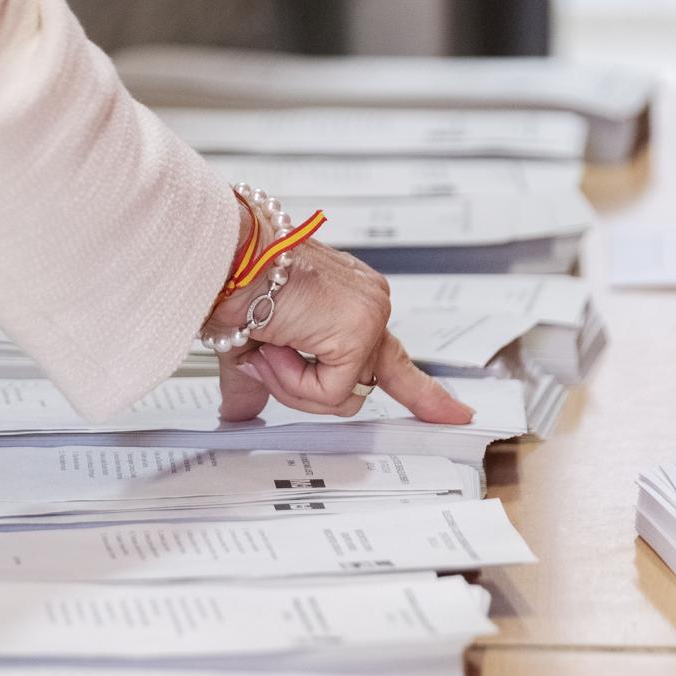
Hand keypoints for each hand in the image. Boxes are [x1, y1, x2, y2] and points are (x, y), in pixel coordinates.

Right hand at [203, 204, 474, 423]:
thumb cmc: (230, 284)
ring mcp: (369, 316)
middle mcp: (367, 305)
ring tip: (268, 343)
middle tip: (265, 355)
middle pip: (354, 387)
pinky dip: (293, 379)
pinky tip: (277, 344)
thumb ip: (260, 382)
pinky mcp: (359, 330)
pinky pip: (331, 392)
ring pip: (342, 396)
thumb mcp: (249, 345)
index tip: (455, 414)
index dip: (423, 392)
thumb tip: (239, 411)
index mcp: (348, 304)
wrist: (220, 260)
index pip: (392, 358)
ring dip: (293, 383)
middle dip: (301, 388)